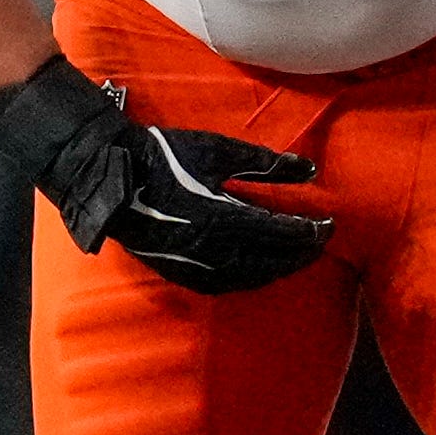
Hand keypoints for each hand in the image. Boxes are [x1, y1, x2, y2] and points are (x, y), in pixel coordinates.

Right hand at [0, 56, 330, 296]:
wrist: (106, 174)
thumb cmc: (162, 154)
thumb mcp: (216, 150)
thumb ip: (264, 164)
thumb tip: (308, 170)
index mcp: (220, 216)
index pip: (278, 232)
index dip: (308, 231)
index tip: (330, 225)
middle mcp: (208, 248)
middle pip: (268, 260)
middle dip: (299, 253)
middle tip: (321, 243)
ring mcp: (190, 264)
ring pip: (247, 277)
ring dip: (277, 270)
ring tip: (296, 259)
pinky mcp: (176, 271)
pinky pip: (222, 284)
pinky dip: (248, 280)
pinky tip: (258, 271)